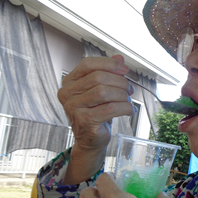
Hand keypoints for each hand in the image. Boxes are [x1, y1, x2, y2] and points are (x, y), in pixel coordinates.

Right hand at [58, 55, 133, 182]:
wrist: (91, 139)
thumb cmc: (96, 111)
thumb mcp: (102, 89)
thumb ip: (108, 72)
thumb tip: (119, 58)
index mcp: (69, 81)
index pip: (88, 64)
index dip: (109, 64)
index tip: (125, 69)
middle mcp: (67, 93)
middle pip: (98, 78)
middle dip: (119, 82)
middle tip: (130, 89)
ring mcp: (73, 108)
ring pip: (104, 92)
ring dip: (122, 95)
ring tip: (128, 100)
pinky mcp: (85, 121)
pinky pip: (110, 108)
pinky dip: (125, 108)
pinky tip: (130, 110)